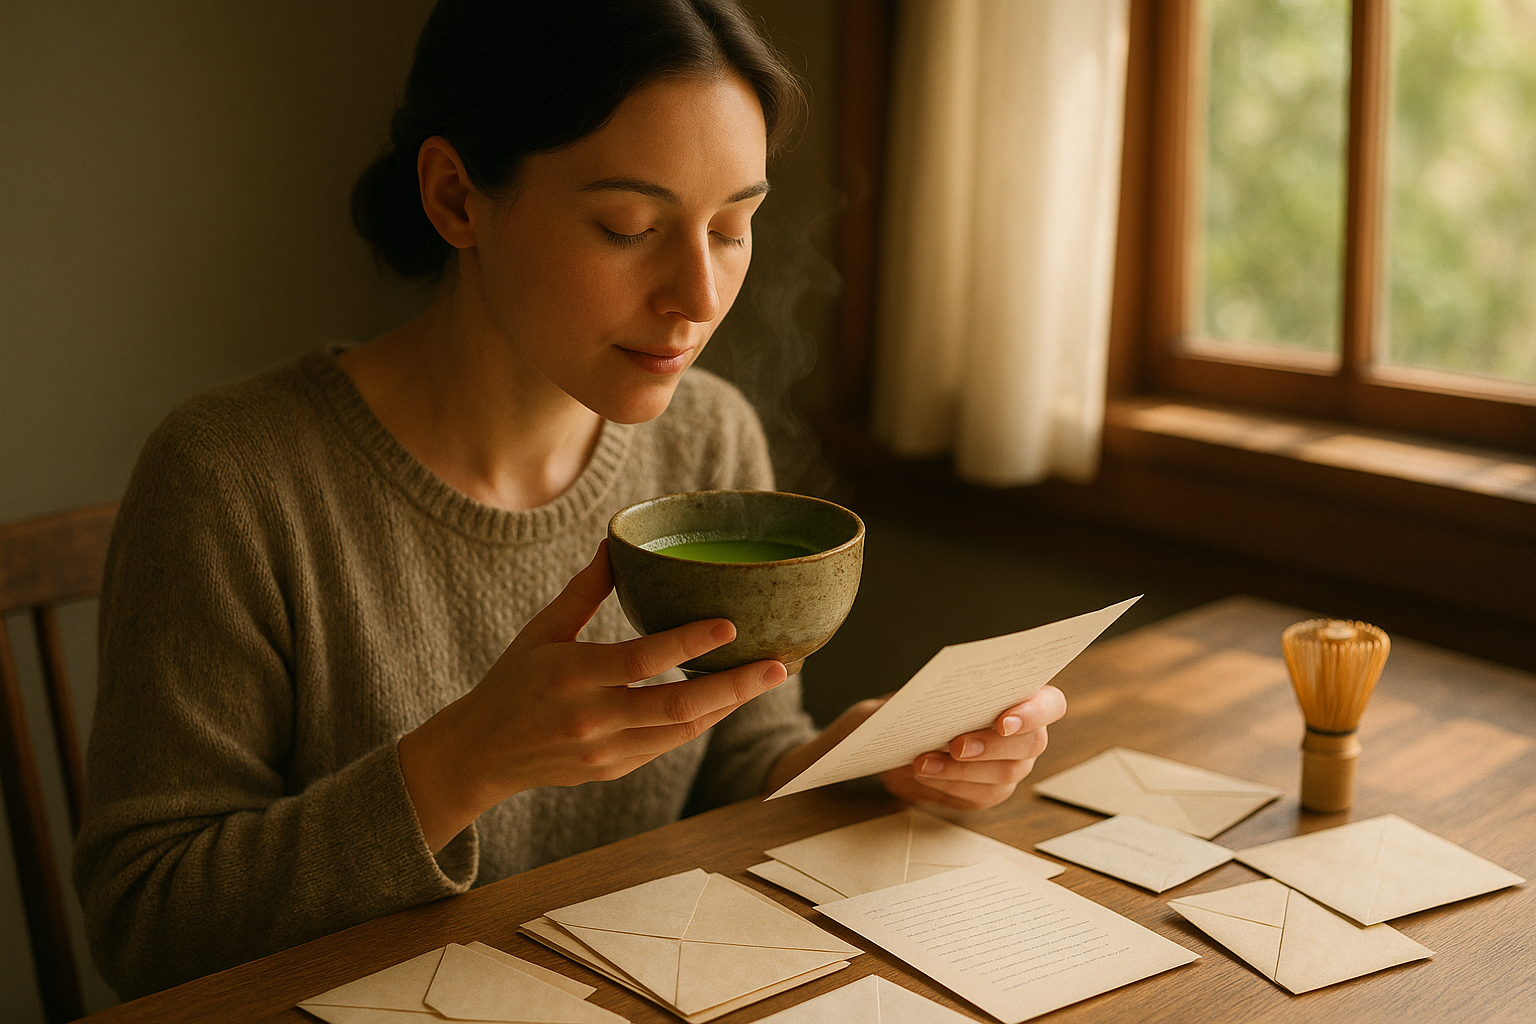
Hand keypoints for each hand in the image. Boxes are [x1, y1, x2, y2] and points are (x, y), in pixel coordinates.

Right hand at [399, 541, 786, 849]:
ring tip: (768, 678)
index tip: (731, 625)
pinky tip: (730, 698)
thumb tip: (613, 543)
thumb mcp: (541, 631)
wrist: (481, 754)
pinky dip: (702, 720)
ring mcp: (606, 751)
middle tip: (779, 665)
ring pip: (682, 730)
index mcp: (572, 676)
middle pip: (677, 705)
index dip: (688, 644)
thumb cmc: (512, 682)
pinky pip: (669, 744)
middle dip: (734, 687)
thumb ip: (583, 591)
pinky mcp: (615, 769)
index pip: (640, 660)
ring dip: (730, 705)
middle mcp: (593, 719)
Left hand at [879, 685, 1066, 810]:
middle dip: (991, 746)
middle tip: (956, 746)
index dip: (1033, 714)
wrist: (911, 733)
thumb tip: (937, 698)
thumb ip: (946, 689)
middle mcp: (1027, 735)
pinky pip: (979, 794)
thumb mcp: (934, 689)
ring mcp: (1013, 766)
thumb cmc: (930, 703)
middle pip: (1031, 744)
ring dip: (960, 769)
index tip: (1003, 722)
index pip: (1050, 705)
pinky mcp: (992, 791)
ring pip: (1004, 774)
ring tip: (924, 762)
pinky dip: (947, 783)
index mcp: (1025, 698)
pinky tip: (924, 774)